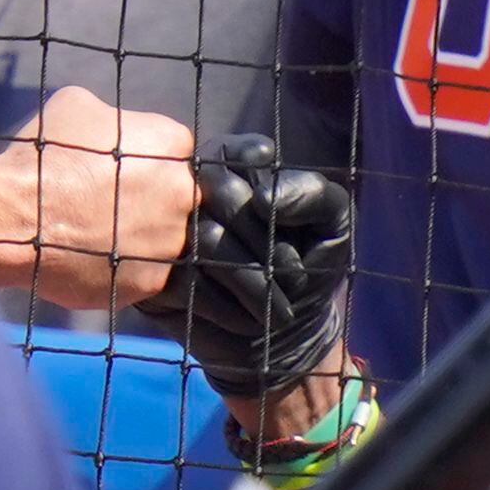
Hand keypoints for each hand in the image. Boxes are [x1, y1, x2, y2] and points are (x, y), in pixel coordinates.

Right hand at [0, 85, 197, 310]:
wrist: (14, 217)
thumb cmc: (44, 156)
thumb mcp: (80, 107)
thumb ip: (114, 120)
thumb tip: (115, 134)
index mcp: (172, 143)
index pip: (175, 152)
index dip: (148, 162)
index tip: (123, 172)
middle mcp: (182, 194)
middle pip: (176, 197)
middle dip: (151, 201)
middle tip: (111, 207)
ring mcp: (170, 243)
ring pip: (164, 240)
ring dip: (140, 238)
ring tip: (100, 237)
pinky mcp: (151, 282)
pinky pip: (144, 274)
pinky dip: (123, 269)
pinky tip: (93, 260)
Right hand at [143, 133, 357, 400]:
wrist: (286, 337)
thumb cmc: (311, 269)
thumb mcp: (332, 224)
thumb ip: (312, 193)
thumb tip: (262, 199)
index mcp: (236, 170)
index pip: (238, 152)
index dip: (263, 179)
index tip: (288, 221)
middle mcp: (197, 195)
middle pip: (217, 189)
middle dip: (264, 239)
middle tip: (293, 277)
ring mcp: (170, 238)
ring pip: (204, 237)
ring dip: (252, 277)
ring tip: (279, 305)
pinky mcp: (156, 280)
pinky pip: (186, 281)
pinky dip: (227, 306)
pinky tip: (249, 318)